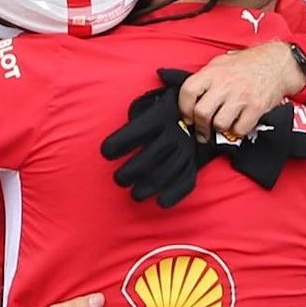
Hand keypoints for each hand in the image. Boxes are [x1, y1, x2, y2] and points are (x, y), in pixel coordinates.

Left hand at [103, 73, 206, 206]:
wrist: (198, 110)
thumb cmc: (163, 110)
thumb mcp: (149, 104)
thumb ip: (135, 116)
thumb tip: (120, 137)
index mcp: (161, 115)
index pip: (136, 132)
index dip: (118, 144)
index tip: (107, 153)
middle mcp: (176, 131)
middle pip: (150, 156)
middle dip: (131, 172)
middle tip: (119, 179)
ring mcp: (187, 148)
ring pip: (168, 171)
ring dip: (149, 187)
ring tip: (134, 195)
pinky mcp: (195, 162)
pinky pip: (187, 181)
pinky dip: (175, 194)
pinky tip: (161, 202)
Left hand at [177, 41, 305, 141]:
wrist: (277, 63)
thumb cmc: (247, 64)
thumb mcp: (221, 63)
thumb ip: (205, 79)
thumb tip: (190, 100)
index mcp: (213, 72)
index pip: (188, 91)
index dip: (184, 108)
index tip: (187, 117)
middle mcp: (225, 84)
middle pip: (202, 112)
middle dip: (199, 126)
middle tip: (202, 131)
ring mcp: (241, 96)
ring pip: (219, 124)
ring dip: (219, 128)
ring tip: (223, 124)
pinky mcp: (256, 108)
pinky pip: (240, 129)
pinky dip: (237, 131)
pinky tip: (238, 123)